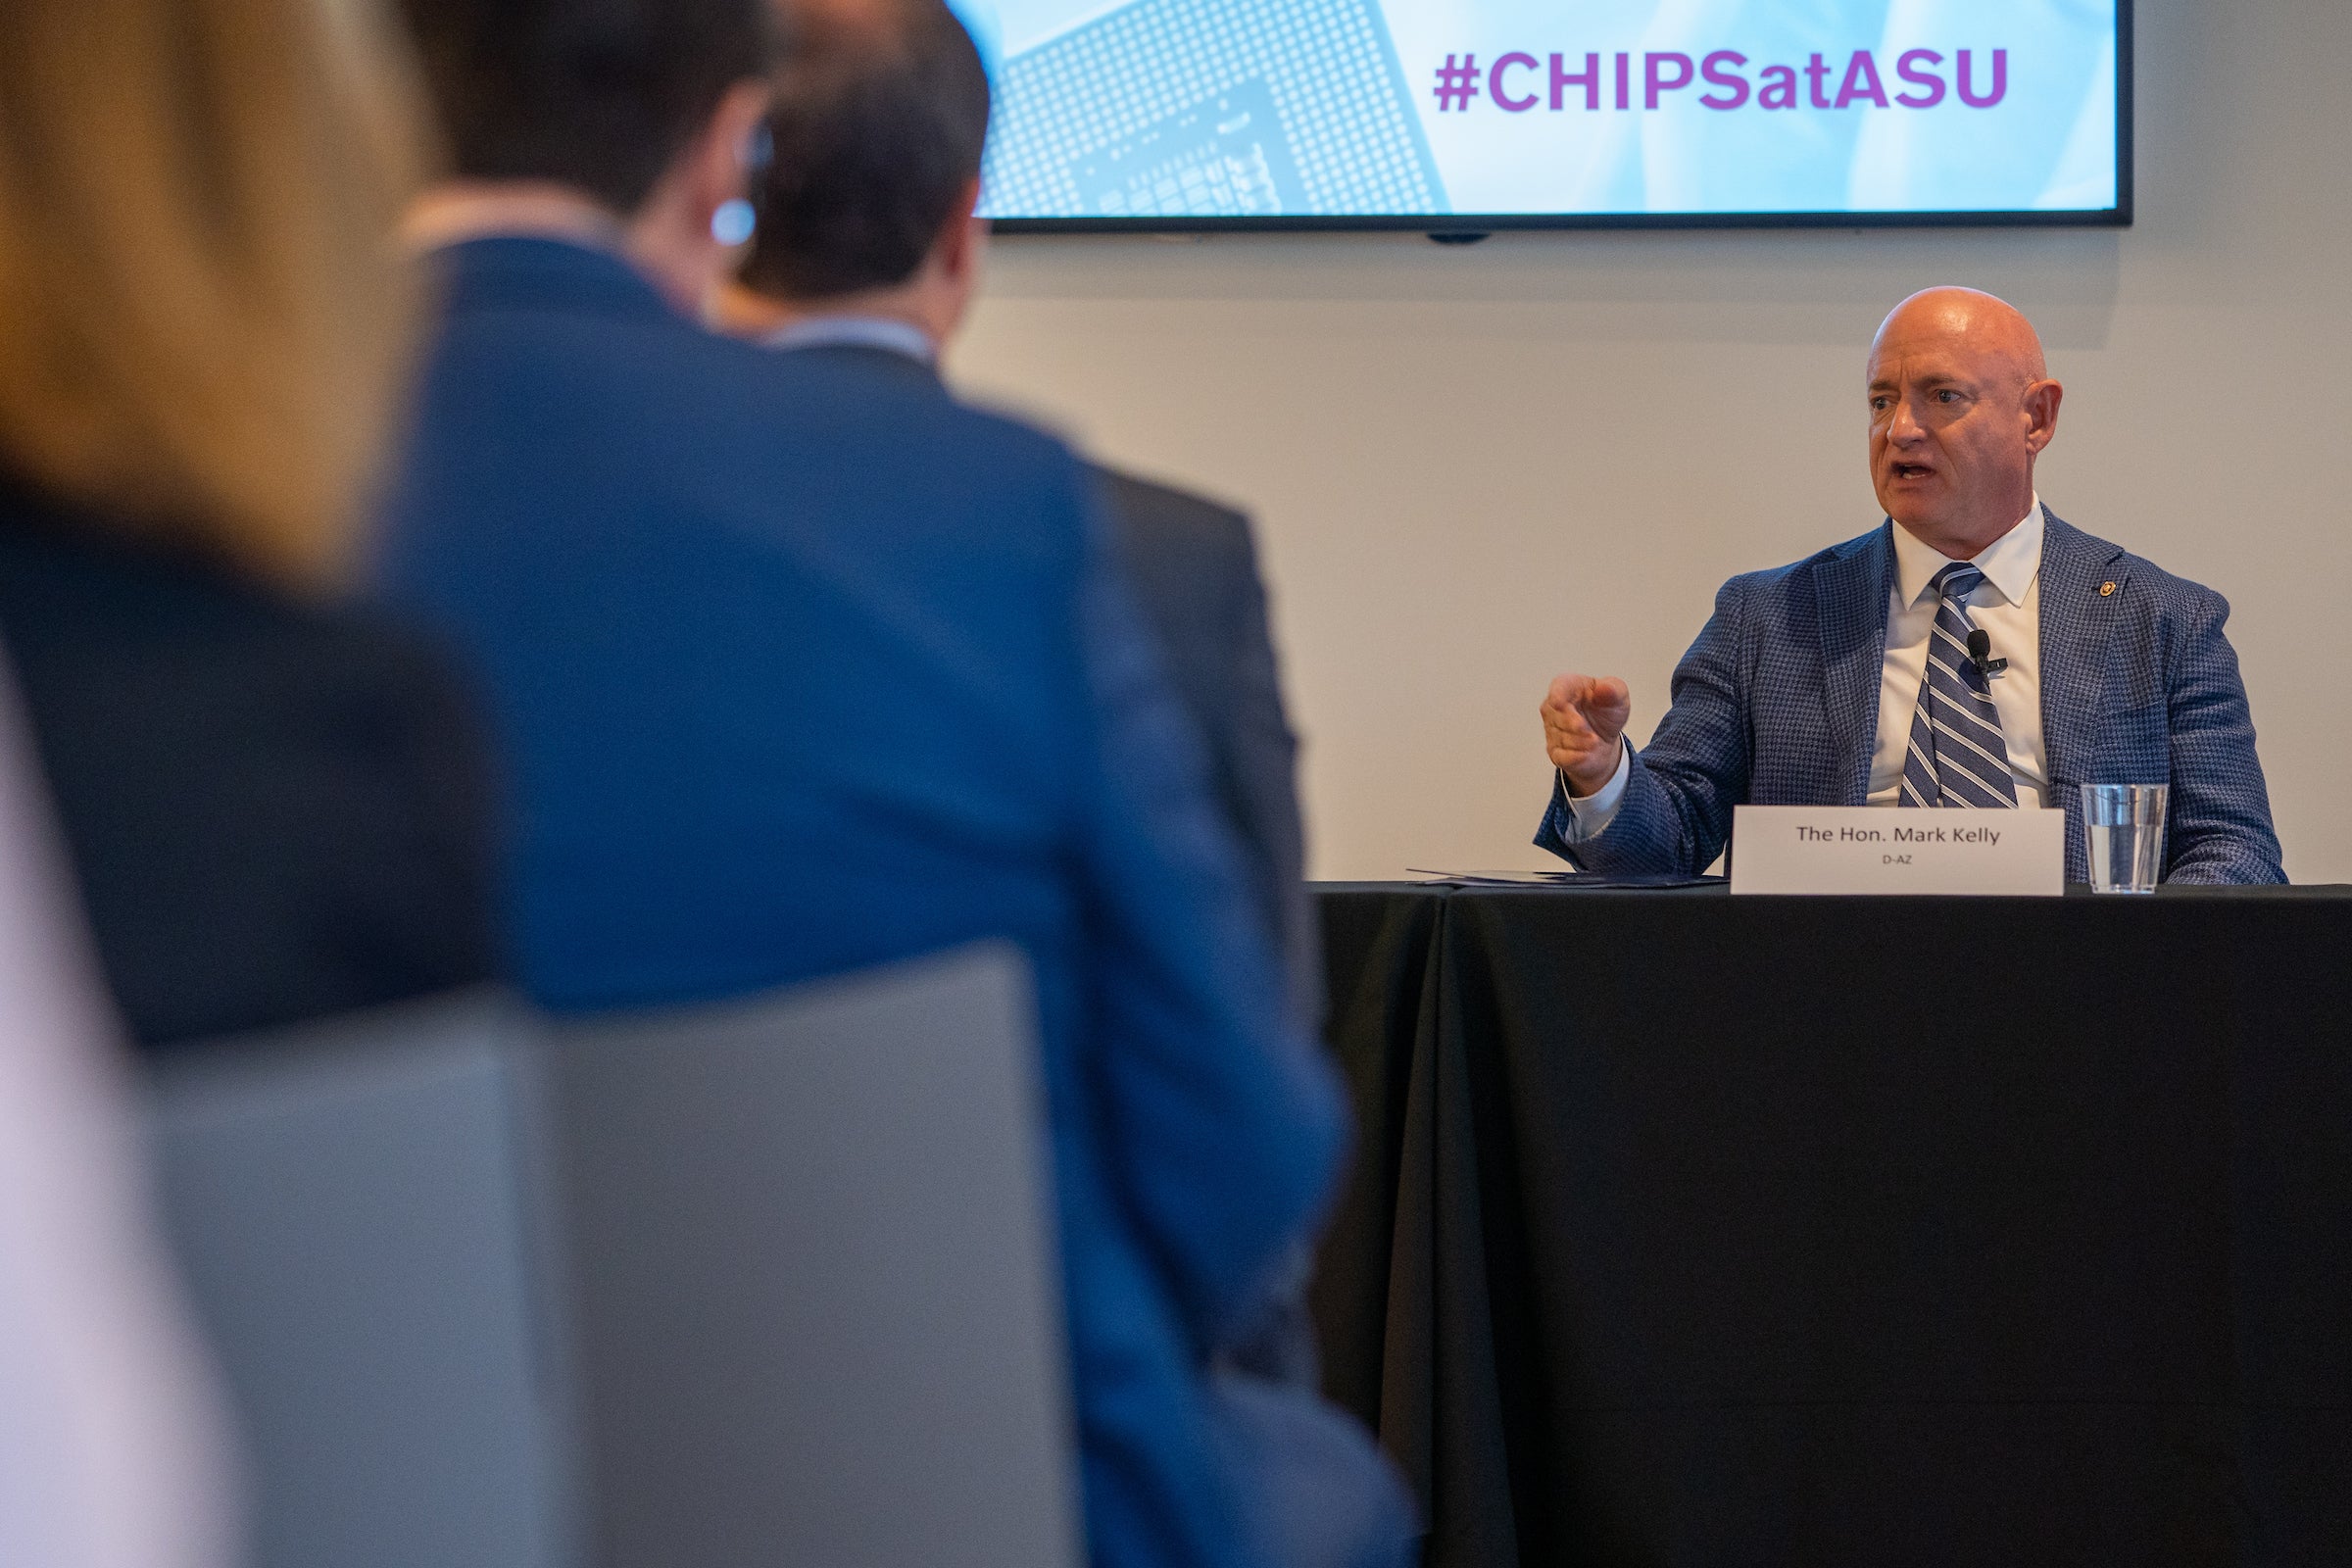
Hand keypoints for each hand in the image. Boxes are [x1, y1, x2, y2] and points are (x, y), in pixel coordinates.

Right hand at [1541, 674, 1630, 796]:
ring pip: (1563, 737)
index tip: (1559, 703)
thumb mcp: (1619, 698)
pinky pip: (1562, 756)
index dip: (1557, 694)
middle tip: (1588, 730)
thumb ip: (1614, 689)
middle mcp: (1555, 708)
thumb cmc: (1606, 713)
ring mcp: (1552, 730)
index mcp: (1569, 687)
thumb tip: (1604, 687)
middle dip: (1575, 725)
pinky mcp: (1555, 751)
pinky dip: (1577, 756)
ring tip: (1594, 741)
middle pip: (1559, 715)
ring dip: (1582, 741)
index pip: (1559, 687)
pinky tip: (1587, 753)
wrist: (1607, 740)